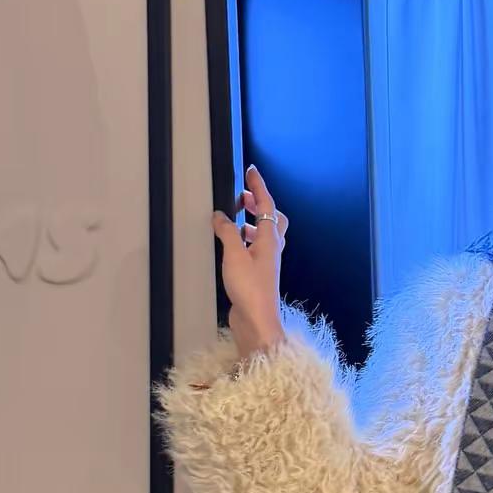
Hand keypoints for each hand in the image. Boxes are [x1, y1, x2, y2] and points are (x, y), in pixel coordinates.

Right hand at [212, 164, 287, 359]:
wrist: (256, 321)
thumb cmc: (250, 288)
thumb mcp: (234, 255)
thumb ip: (227, 232)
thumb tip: (220, 216)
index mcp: (270, 239)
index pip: (267, 205)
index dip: (259, 187)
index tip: (251, 171)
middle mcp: (271, 249)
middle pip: (272, 219)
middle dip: (259, 205)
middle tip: (243, 197)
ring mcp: (266, 262)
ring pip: (264, 234)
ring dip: (252, 222)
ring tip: (235, 218)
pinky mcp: (257, 274)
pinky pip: (254, 248)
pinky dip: (245, 239)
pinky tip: (232, 243)